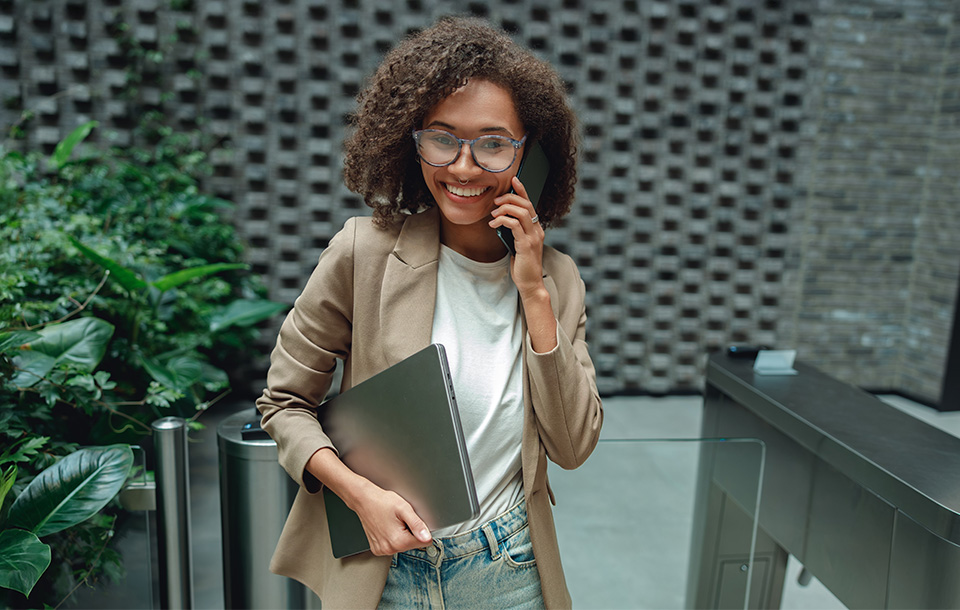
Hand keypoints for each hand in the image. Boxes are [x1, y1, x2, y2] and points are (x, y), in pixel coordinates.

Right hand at [350, 480, 431, 555]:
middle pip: (413, 544)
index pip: (425, 543)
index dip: (423, 530)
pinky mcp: (377, 549)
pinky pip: (392, 546)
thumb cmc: (382, 502)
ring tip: (393, 522)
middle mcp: (389, 549)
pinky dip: (392, 538)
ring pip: (403, 546)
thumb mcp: (404, 509)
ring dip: (402, 535)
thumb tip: (427, 537)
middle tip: (401, 520)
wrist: (364, 500)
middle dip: (411, 532)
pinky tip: (387, 527)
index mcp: (398, 541)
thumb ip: (417, 524)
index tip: (414, 522)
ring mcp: (382, 550)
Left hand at [490, 176, 545, 295]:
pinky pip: (514, 225)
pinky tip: (494, 225)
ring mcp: (533, 237)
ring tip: (493, 215)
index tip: (514, 180)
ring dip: (504, 209)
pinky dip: (502, 221)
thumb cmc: (523, 265)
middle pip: (525, 204)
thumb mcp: (517, 244)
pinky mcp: (526, 245)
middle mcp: (537, 230)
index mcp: (536, 228)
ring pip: (520, 212)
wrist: (530, 283)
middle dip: (509, 198)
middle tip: (496, 201)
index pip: (530, 204)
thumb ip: (514, 232)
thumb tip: (502, 220)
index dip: (522, 190)